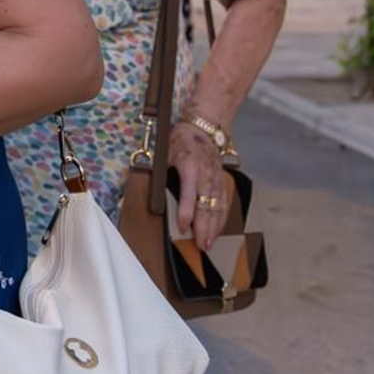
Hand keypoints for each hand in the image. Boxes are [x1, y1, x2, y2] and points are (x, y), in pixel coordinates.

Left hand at [169, 121, 231, 251]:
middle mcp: (206, 174)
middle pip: (206, 205)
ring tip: (208, 243)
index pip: (189, 193)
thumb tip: (150, 190)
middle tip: (200, 245)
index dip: (187, 212)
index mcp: (189, 166)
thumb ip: (160, 171)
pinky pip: (224, 203)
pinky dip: (221, 219)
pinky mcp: (223, 181)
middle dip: (204, 227)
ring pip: (217, 207)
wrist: (204, 128)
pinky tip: (217, 230)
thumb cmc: (180, 139)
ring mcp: (217, 178)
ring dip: (214, 227)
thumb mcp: (164, 151)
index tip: (183, 227)